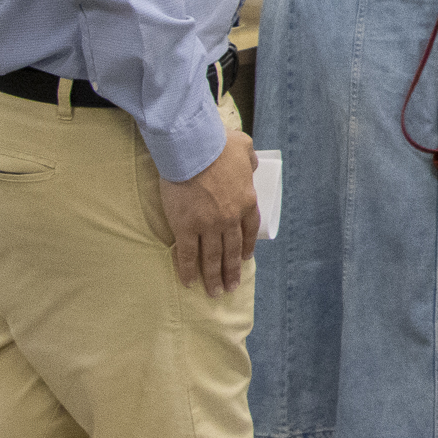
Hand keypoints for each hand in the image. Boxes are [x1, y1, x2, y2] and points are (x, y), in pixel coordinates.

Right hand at [159, 126, 258, 295]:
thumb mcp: (244, 148)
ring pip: (212, 257)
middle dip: (231, 271)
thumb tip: (252, 164)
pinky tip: (188, 282)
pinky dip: (187, 270)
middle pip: (232, 249)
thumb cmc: (217, 144)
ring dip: (213, 277)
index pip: (249, 230)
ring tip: (214, 292)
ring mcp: (208, 225)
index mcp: (246, 201)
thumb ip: (250, 159)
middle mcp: (230, 218)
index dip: (247, 247)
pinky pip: (186, 254)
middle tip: (231, 287)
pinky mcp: (185, 227)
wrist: (193, 148)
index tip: (244, 259)